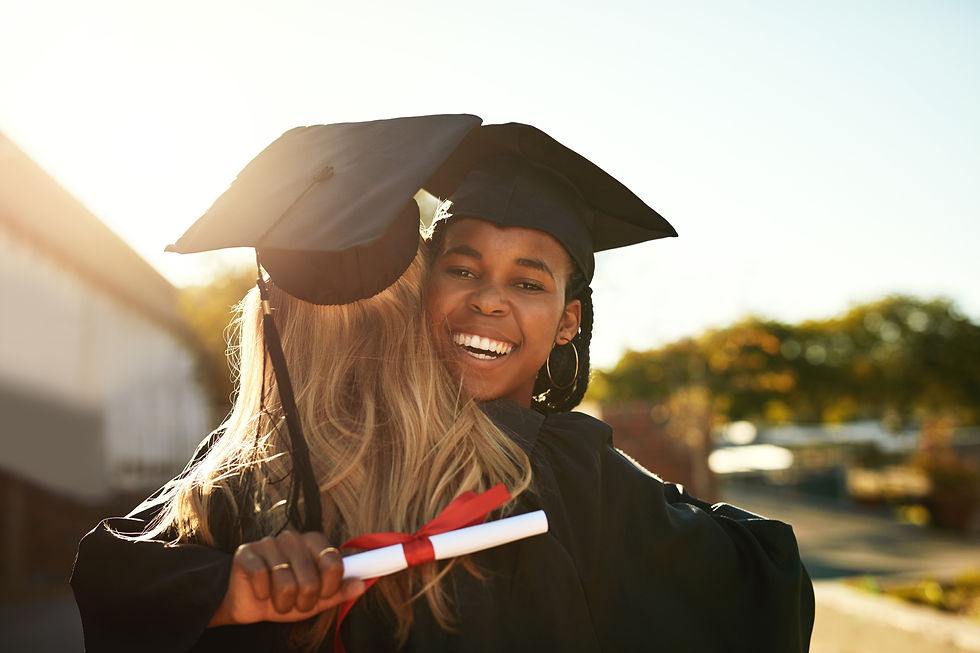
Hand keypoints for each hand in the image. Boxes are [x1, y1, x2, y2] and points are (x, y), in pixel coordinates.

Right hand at [208, 531, 364, 626]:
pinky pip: (261, 579)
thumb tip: (361, 584)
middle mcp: (293, 537)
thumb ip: (339, 591)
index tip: (322, 596)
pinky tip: (261, 592)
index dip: (330, 588)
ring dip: (283, 603)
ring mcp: (269, 543)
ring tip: (278, 600)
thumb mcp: (317, 598)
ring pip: (286, 584)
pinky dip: (262, 595)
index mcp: (314, 542)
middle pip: (310, 580)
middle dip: (304, 602)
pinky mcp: (246, 552)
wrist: (249, 604)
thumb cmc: (286, 597)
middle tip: (296, 602)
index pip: (334, 563)